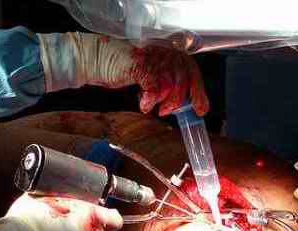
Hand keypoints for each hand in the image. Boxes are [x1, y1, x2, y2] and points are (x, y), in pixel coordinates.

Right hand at [38, 32, 208, 115]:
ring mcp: (153, 57)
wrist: (96, 59)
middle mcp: (164, 51)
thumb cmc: (121, 68)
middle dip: (183, 99)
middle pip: (185, 77)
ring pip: (172, 84)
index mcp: (168, 51)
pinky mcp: (141, 65)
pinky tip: (143, 104)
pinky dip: (150, 100)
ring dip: (165, 102)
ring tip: (156, 108)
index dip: (199, 90)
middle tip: (173, 111)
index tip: (201, 107)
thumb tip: (183, 103)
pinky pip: (155, 87)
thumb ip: (165, 81)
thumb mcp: (149, 74)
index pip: (191, 69)